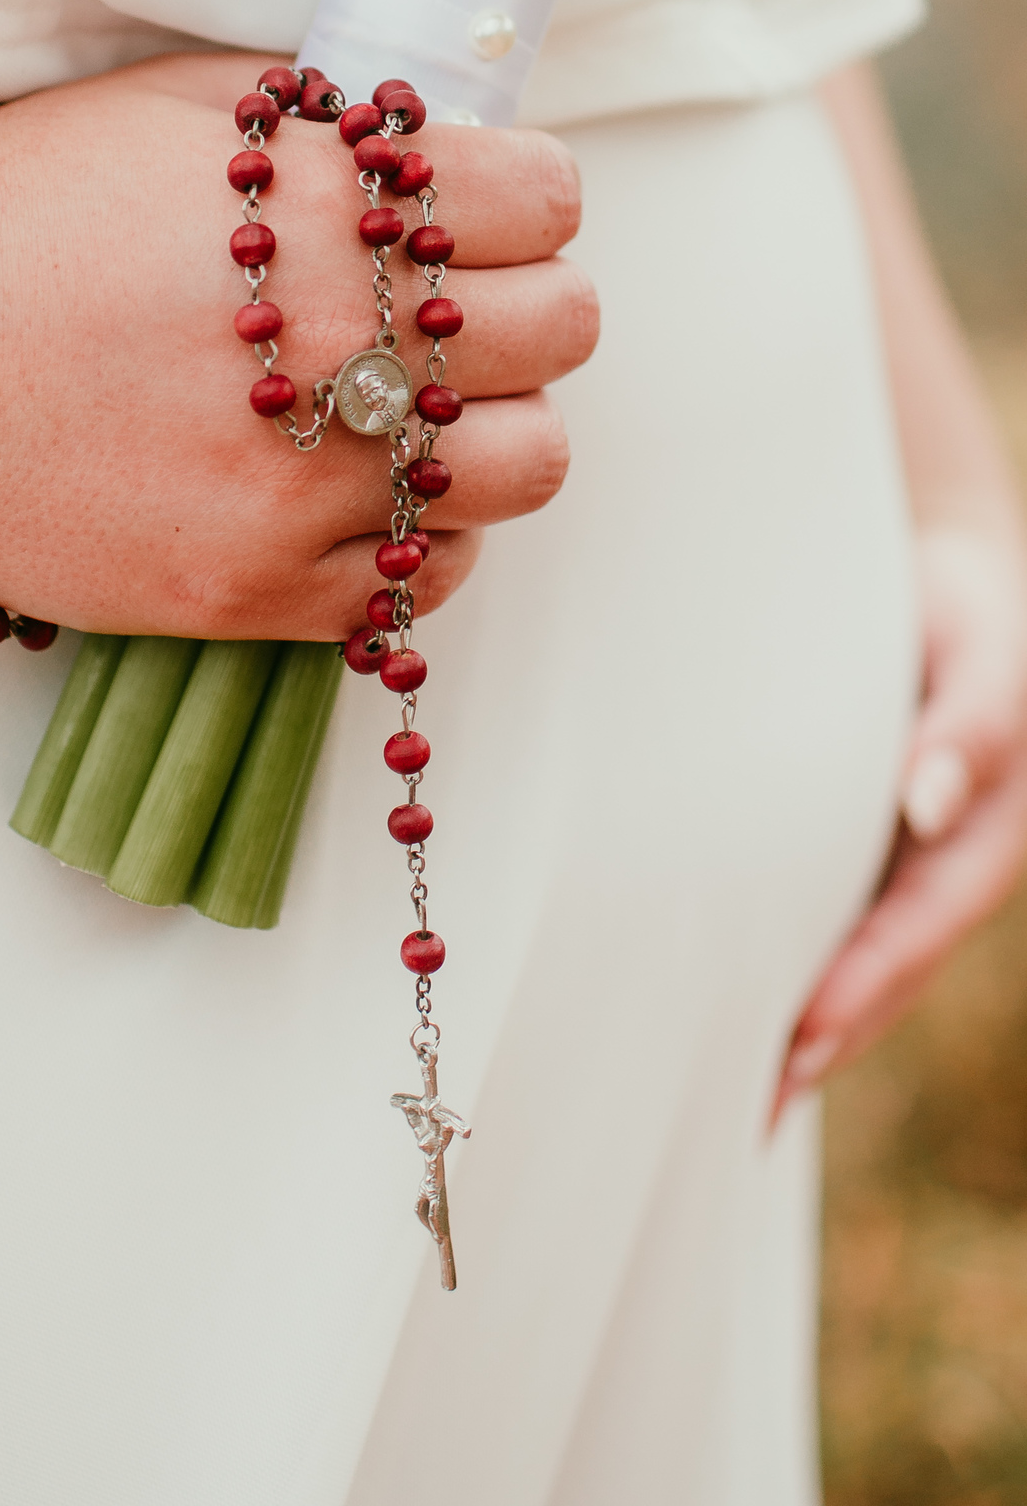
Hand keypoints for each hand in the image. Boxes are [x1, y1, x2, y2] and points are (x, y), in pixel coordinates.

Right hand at [0, 54, 595, 637]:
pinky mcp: (261, 592)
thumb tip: (446, 149)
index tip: (489, 217)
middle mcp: (329, 346)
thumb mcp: (167, 114)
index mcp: (315, 206)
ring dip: (497, 431)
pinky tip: (368, 499)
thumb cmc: (10, 226)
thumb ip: (325, 126)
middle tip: (458, 312)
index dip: (528, 201)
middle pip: (563, 327)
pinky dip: (426, 537)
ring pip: (527, 466)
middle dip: (528, 306)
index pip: (546, 198)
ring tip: (426, 414)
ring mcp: (301, 486)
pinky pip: (430, 580)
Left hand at [773, 524, 1026, 1119]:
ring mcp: (892, 862)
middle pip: (881, 971)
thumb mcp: (985, 657)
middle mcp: (935, 865)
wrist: (947, 586)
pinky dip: (766, 952)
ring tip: (719, 1086)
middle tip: (747, 1107)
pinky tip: (709, 986)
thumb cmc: (972, 618)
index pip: (918, 929)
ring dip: (790, 1016)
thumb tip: (928, 802)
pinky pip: (809, 908)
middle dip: (819, 1040)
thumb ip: (970, 725)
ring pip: (842, 953)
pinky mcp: (848, 846)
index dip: (864, 988)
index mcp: (979, 837)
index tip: (801, 1041)